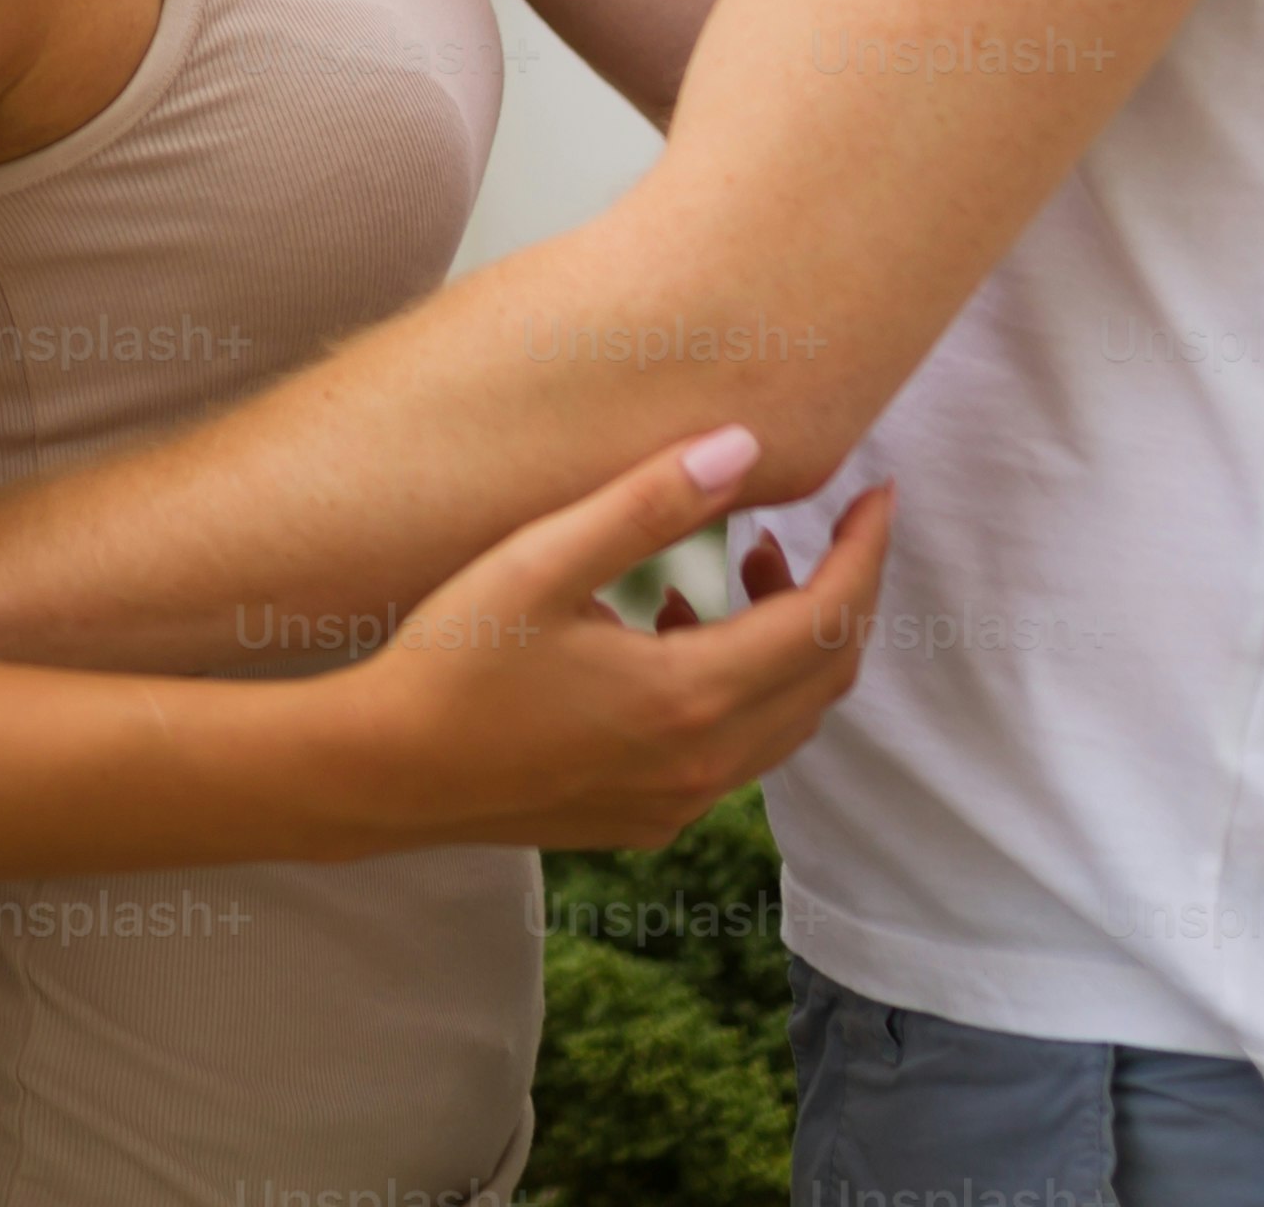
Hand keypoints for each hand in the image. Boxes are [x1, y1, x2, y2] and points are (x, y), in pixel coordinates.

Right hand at [300, 433, 891, 856]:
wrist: (384, 773)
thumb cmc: (451, 660)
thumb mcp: (543, 561)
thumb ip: (648, 503)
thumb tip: (744, 446)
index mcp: (690, 696)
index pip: (827, 620)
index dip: (865, 551)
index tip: (879, 493)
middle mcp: (703, 763)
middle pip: (826, 676)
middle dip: (842, 593)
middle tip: (826, 524)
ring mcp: (679, 801)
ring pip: (786, 720)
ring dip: (790, 642)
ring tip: (743, 564)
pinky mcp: (648, 818)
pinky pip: (737, 752)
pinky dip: (744, 688)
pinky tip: (677, 633)